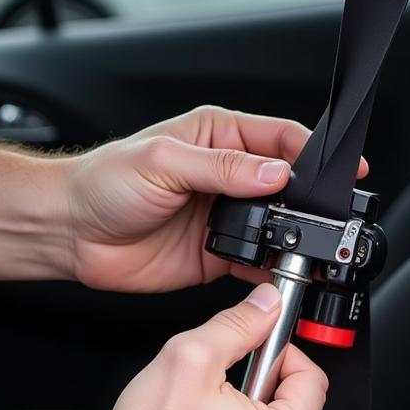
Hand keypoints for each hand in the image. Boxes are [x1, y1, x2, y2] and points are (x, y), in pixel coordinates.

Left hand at [65, 105, 367, 292]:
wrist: (70, 233)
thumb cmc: (103, 183)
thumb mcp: (163, 163)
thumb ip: (223, 169)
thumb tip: (275, 173)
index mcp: (216, 137)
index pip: (279, 138)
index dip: (313, 152)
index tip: (339, 169)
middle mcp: (225, 175)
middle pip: (285, 185)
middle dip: (307, 200)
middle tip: (323, 215)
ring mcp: (222, 216)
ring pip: (275, 225)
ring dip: (291, 236)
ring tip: (304, 245)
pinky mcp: (215, 253)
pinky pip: (255, 261)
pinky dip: (270, 268)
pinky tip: (279, 272)